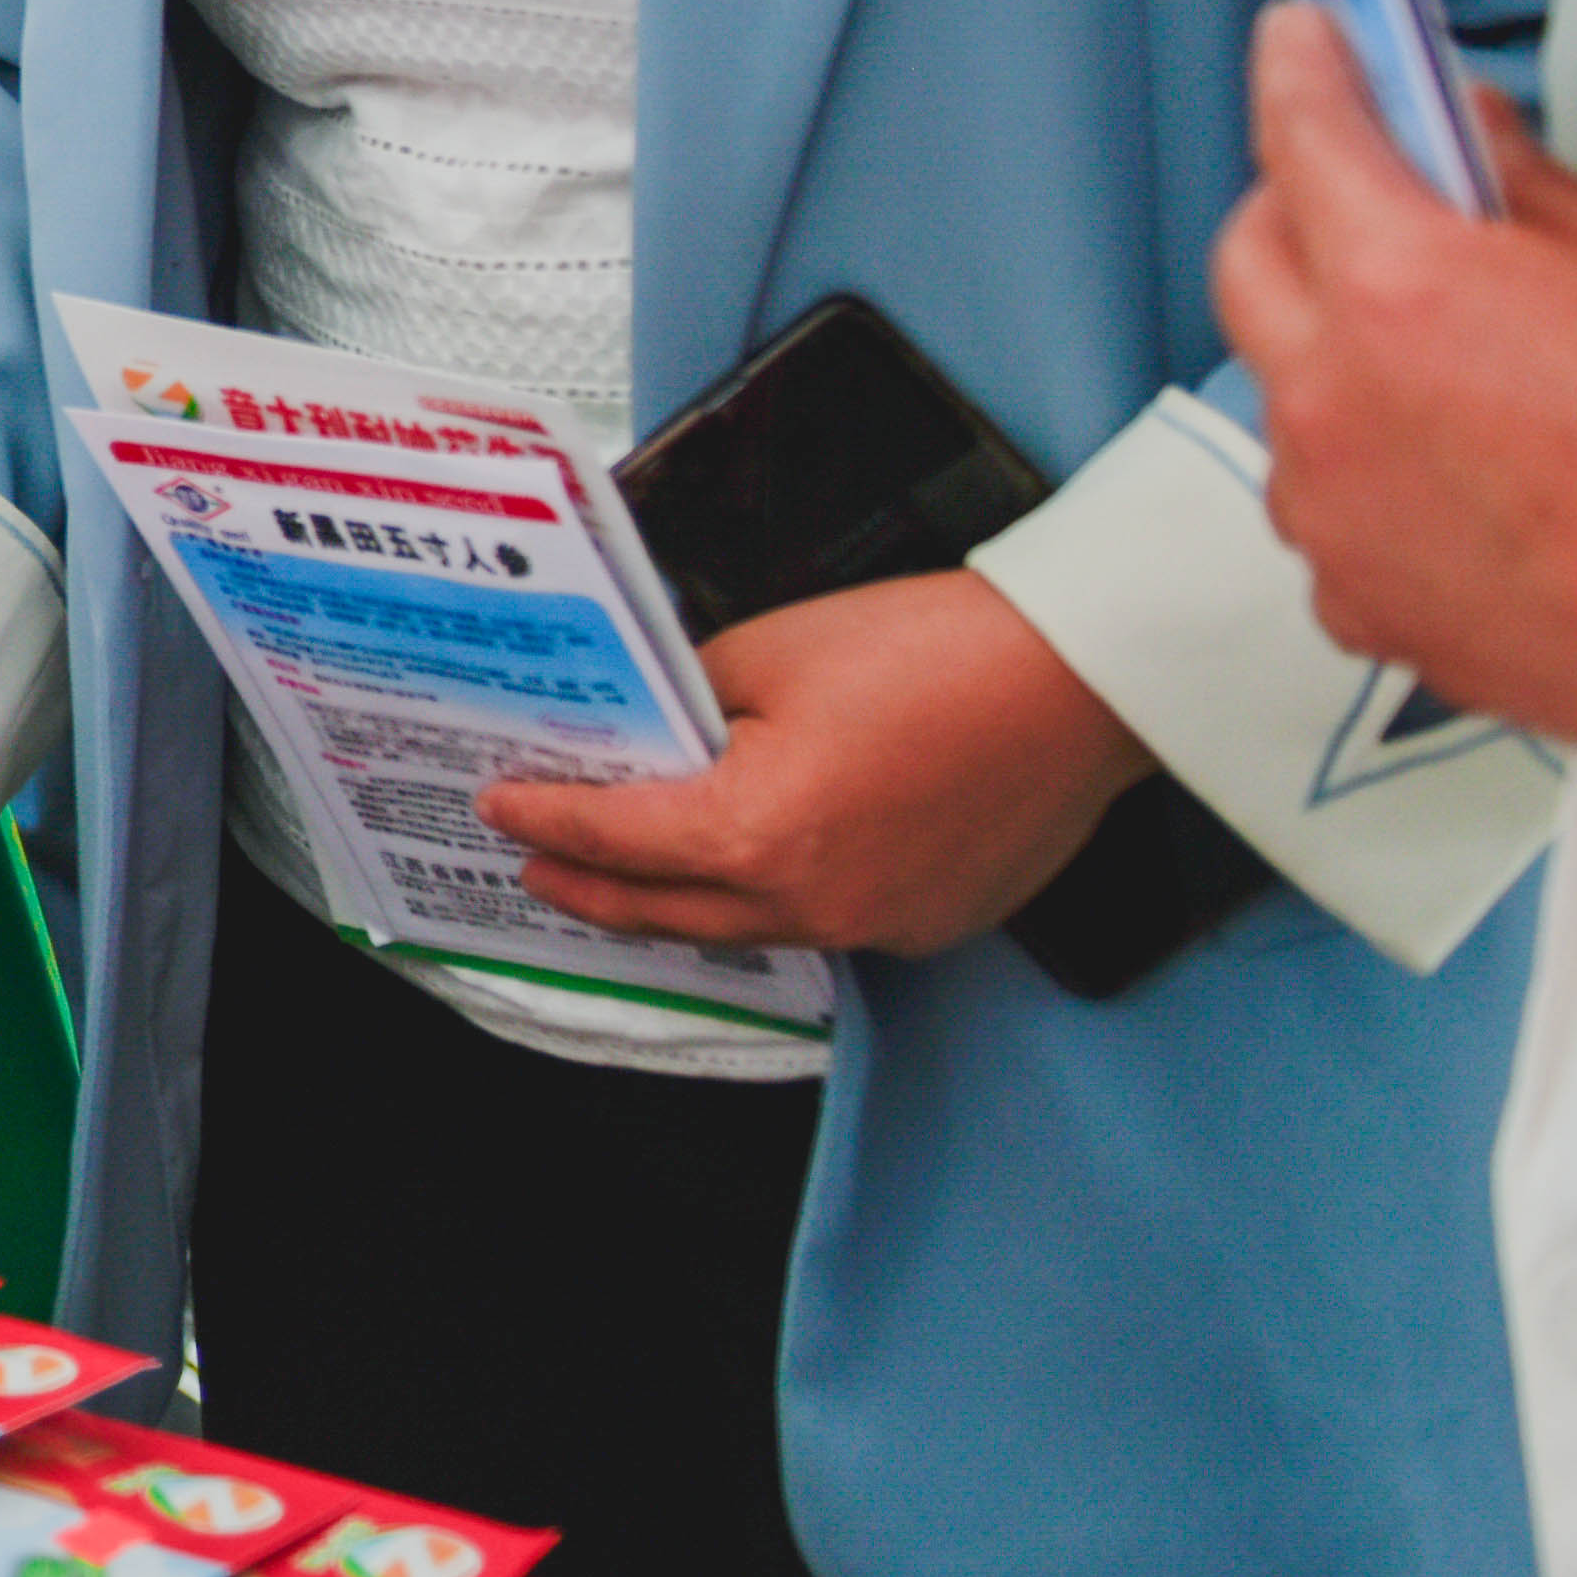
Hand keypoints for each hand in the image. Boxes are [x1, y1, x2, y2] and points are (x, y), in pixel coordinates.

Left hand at [485, 569, 1148, 957]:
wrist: (1076, 678)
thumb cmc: (931, 651)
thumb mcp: (768, 654)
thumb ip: (695, 705)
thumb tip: (662, 734)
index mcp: (753, 833)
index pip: (615, 836)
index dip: (547, 817)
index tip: (500, 804)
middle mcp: (810, 901)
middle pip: (665, 908)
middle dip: (589, 888)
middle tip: (534, 864)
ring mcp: (877, 923)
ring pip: (744, 926)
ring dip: (677, 903)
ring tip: (626, 879)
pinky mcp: (931, 922)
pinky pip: (824, 923)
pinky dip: (770, 901)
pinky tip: (750, 873)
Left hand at [1216, 4, 1576, 753]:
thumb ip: (1524, 191)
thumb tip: (1471, 141)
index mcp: (1398, 293)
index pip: (1304, 134)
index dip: (1306, 71)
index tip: (1306, 41)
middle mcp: (1332, 404)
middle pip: (1250, 265)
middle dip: (1297, 213)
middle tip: (1364, 192)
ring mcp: (1334, 515)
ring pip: (1284, 399)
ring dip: (1336, 361)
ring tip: (1444, 358)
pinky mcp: (1360, 607)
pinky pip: (1331, 516)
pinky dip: (1372, 482)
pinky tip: (1463, 478)